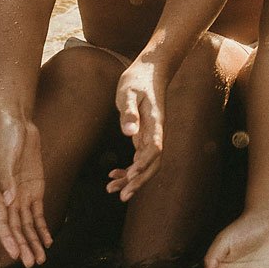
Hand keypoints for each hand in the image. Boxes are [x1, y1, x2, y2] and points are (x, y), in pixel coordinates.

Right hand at [0, 108, 49, 266]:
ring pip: (27, 224)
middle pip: (15, 227)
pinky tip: (47, 241)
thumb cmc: (4, 137)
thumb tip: (9, 200)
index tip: (15, 255)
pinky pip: (37, 212)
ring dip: (33, 241)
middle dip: (23, 246)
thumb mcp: (5, 156)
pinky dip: (42, 227)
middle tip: (31, 264)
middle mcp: (8, 197)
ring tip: (40, 260)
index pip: (1, 222)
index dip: (8, 239)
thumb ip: (7, 178)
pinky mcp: (34, 187)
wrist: (15, 121)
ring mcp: (21, 193)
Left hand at [105, 57, 163, 199]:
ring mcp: (151, 136)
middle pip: (153, 163)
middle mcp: (156, 133)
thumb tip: (128, 133)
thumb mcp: (129, 92)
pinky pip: (138, 159)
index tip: (132, 174)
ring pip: (146, 165)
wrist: (149, 71)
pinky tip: (113, 176)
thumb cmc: (138, 80)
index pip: (155, 148)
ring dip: (132, 180)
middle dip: (139, 181)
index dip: (145, 163)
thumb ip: (129, 112)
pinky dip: (128, 170)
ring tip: (112, 189)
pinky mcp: (144, 137)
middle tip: (122, 196)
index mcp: (155, 122)